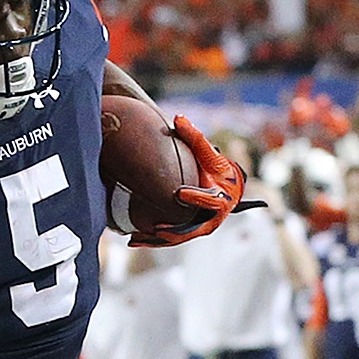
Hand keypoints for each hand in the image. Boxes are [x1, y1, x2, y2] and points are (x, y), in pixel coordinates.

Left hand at [130, 116, 247, 246]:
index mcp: (221, 198)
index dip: (197, 196)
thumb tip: (178, 118)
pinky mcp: (189, 232)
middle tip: (157, 228)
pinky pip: (171, 239)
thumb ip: (195, 138)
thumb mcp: (209, 154)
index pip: (210, 200)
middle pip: (193, 229)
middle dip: (175, 230)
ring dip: (157, 240)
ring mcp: (200, 228)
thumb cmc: (217, 169)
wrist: (226, 187)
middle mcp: (213, 218)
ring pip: (179, 238)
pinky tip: (133, 240)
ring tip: (135, 239)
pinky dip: (153, 240)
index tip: (180, 193)